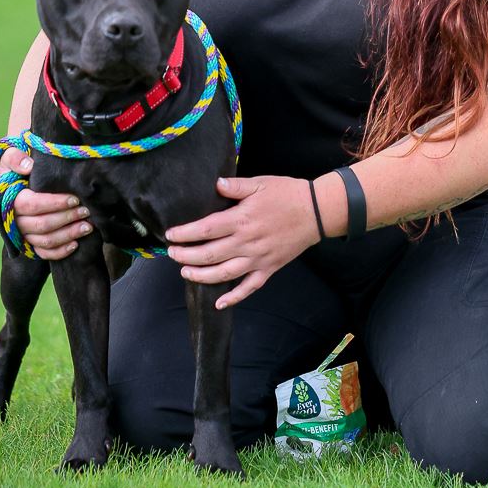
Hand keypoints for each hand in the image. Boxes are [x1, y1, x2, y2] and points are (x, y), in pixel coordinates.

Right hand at [3, 147, 93, 260]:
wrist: (16, 180)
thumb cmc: (17, 166)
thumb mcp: (11, 156)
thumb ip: (16, 158)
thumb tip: (28, 167)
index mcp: (9, 200)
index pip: (31, 205)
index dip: (54, 203)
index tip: (74, 198)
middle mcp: (14, 220)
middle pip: (41, 225)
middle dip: (67, 218)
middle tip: (86, 211)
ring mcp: (21, 234)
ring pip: (44, 241)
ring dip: (68, 235)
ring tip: (88, 226)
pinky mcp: (29, 244)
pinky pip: (43, 254)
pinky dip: (59, 252)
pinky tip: (76, 244)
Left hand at [166, 175, 319, 308]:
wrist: (316, 212)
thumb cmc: (287, 195)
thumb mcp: (261, 183)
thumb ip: (236, 186)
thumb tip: (216, 184)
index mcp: (242, 220)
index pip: (206, 229)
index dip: (185, 234)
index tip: (171, 235)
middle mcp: (247, 243)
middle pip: (209, 254)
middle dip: (185, 256)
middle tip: (171, 254)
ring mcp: (257, 259)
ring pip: (223, 274)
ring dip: (201, 276)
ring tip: (185, 273)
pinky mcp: (268, 269)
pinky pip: (249, 288)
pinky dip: (233, 298)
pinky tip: (218, 304)